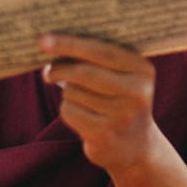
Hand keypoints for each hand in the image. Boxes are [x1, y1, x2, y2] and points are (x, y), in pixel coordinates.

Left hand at [40, 33, 160, 174]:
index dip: (70, 44)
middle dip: (60, 68)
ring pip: (73, 92)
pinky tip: (82, 115)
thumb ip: (95, 57)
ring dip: (68, 92)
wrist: (135, 146)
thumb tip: (50, 44)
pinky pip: (70, 111)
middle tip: (47, 70)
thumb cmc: (118, 99)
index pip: (102, 51)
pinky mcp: (104, 135)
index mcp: (143, 70)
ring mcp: (121, 116)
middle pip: (85, 72)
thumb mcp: (121, 75)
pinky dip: (68, 109)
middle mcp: (137, 93)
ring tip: (81, 98)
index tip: (44, 40)